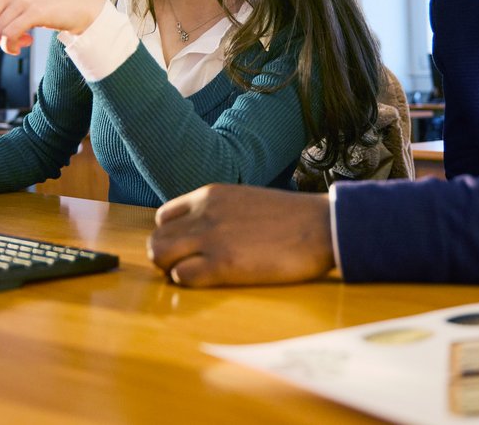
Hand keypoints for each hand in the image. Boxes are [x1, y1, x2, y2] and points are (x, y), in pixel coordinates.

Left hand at [147, 184, 335, 286]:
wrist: (322, 225)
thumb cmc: (291, 218)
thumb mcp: (245, 199)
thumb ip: (219, 211)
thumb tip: (203, 232)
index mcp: (209, 195)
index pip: (164, 217)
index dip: (173, 238)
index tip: (190, 250)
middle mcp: (204, 213)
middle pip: (156, 240)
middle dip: (168, 259)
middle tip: (191, 269)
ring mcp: (211, 237)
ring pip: (160, 257)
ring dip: (173, 271)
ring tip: (200, 276)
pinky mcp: (223, 264)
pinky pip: (181, 277)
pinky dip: (189, 283)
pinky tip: (213, 280)